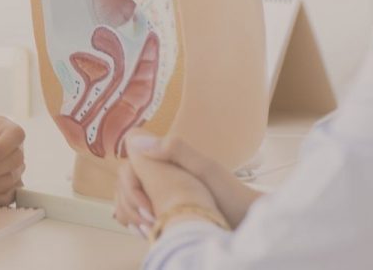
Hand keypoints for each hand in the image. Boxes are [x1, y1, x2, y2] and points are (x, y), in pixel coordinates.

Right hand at [118, 130, 264, 230]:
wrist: (249, 221)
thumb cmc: (231, 194)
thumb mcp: (205, 169)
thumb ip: (175, 150)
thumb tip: (135, 140)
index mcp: (166, 159)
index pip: (128, 166)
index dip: (129, 185)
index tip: (145, 205)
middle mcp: (159, 174)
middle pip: (124, 185)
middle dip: (130, 204)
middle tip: (150, 223)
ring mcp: (160, 193)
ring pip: (127, 201)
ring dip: (131, 215)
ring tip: (148, 231)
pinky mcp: (163, 210)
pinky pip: (137, 215)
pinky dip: (136, 223)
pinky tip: (147, 233)